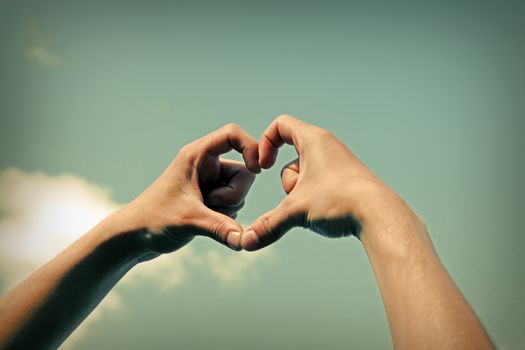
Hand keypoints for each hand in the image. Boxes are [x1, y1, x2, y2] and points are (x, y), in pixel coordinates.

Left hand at [119, 123, 259, 256]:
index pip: (232, 134)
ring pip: (240, 193)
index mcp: (197, 155)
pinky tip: (203, 223)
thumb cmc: (153, 219)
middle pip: (244, 172)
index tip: (257, 169)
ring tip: (200, 215)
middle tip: (210, 206)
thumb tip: (245, 241)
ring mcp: (209, 184)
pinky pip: (233, 206)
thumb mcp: (189, 220)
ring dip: (228, 209)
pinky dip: (225, 218)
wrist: (133, 237)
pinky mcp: (210, 200)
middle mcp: (205, 166)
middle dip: (233, 195)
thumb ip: (220, 228)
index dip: (250, 147)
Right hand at [241, 114, 412, 249]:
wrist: (380, 214)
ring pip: (306, 174)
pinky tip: (328, 211)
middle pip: (291, 158)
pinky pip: (320, 183)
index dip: (265, 144)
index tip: (263, 167)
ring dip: (303, 192)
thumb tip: (245, 243)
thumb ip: (268, 225)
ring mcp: (340, 163)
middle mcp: (328, 146)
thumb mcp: (296, 211)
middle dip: (289, 182)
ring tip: (319, 206)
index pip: (280, 125)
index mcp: (314, 140)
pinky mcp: (348, 179)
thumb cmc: (339, 201)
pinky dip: (317, 197)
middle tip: (299, 196)